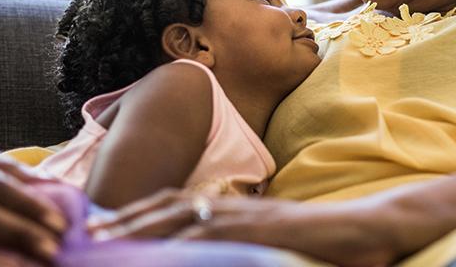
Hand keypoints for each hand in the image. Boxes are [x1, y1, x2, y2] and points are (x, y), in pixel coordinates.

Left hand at [88, 188, 396, 266]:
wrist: (366, 228)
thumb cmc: (323, 239)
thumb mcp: (273, 238)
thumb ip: (244, 239)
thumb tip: (211, 252)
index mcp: (236, 209)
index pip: (179, 204)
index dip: (141, 213)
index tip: (106, 225)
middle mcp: (236, 207)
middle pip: (171, 206)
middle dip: (128, 218)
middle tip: (89, 231)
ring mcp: (249, 217)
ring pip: (184, 218)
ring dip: (143, 227)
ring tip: (107, 239)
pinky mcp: (263, 231)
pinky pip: (215, 237)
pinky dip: (185, 242)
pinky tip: (161, 252)